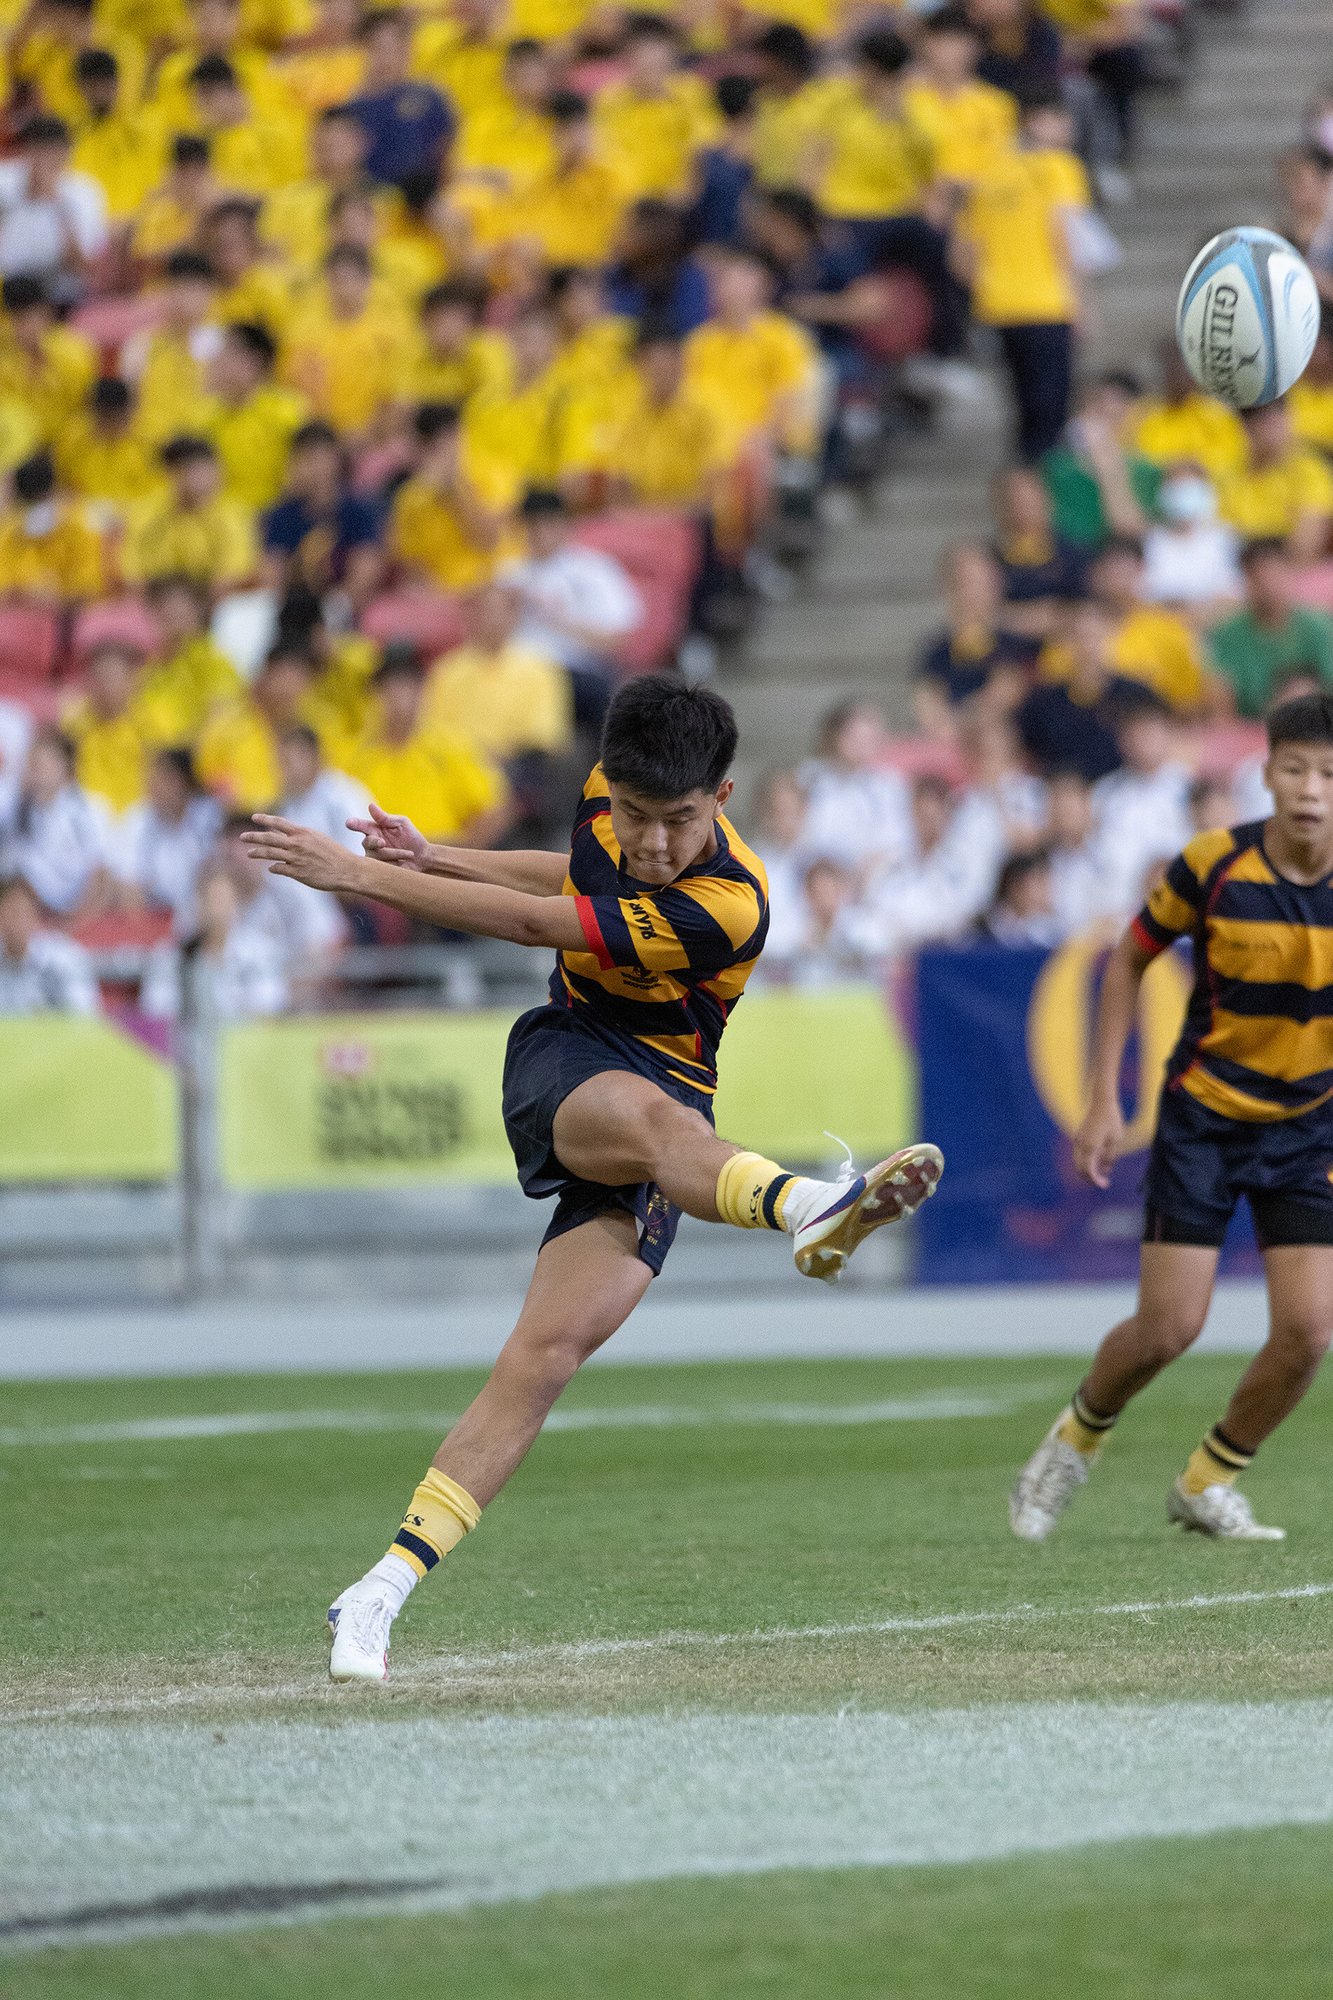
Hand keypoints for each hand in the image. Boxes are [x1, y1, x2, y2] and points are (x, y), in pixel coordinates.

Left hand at [240, 815, 356, 892]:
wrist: (347, 869)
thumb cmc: (335, 854)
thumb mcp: (318, 839)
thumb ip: (301, 838)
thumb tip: (287, 839)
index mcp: (303, 833)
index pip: (279, 823)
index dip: (265, 819)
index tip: (254, 817)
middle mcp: (297, 844)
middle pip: (269, 838)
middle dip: (253, 836)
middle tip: (242, 836)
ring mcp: (296, 858)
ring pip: (270, 854)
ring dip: (257, 853)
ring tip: (249, 853)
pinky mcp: (297, 873)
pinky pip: (279, 869)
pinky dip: (273, 868)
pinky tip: (271, 868)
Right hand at [346, 802, 428, 868]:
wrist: (423, 858)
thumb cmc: (412, 838)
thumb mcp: (401, 823)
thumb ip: (385, 817)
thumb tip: (370, 805)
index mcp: (375, 829)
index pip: (362, 825)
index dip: (355, 824)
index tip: (349, 823)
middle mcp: (371, 843)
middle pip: (366, 842)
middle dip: (373, 842)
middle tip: (383, 842)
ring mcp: (374, 857)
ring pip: (375, 855)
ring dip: (393, 853)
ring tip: (409, 853)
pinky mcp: (379, 869)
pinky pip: (382, 866)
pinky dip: (396, 861)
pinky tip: (405, 860)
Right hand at [1073, 1095, 1123, 1188]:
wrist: (1102, 1102)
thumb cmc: (1112, 1120)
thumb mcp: (1115, 1141)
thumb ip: (1109, 1157)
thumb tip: (1105, 1170)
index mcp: (1090, 1147)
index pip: (1089, 1171)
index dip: (1096, 1181)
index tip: (1105, 1185)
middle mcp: (1080, 1145)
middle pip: (1080, 1169)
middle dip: (1091, 1178)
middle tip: (1104, 1182)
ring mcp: (1078, 1140)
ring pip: (1079, 1162)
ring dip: (1089, 1169)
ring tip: (1104, 1172)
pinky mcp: (1079, 1136)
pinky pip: (1080, 1154)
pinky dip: (1087, 1161)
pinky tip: (1100, 1160)